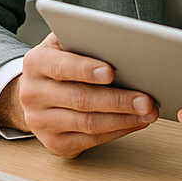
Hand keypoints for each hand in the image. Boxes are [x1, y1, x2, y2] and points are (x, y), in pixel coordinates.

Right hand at [0, 33, 157, 157]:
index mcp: (36, 63)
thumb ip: (87, 37)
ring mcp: (41, 122)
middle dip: (118, 100)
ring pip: (87, 123)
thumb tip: (121, 39)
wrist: (38, 90)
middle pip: (80, 99)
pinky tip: (136, 122)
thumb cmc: (63, 61)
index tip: (111, 72)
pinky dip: (117, 131)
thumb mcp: (67, 41)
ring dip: (123, 119)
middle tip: (146, 100)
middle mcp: (33, 94)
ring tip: (148, 113)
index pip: (61, 66)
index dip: (86, 70)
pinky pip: (90, 141)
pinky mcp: (54, 142)